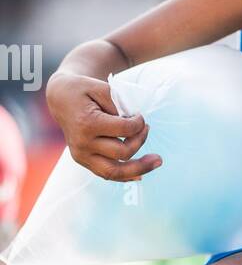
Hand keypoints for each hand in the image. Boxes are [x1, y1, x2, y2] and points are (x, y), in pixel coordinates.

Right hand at [46, 72, 161, 180]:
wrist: (61, 99)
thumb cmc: (84, 91)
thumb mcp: (102, 88)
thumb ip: (120, 105)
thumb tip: (136, 126)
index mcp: (87, 123)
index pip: (124, 130)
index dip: (139, 123)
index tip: (140, 116)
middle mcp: (83, 143)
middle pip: (122, 153)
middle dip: (141, 140)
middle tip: (147, 128)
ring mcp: (81, 155)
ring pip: (114, 172)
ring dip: (139, 168)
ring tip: (157, 161)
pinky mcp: (83, 160)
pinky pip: (106, 174)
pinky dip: (125, 176)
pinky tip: (141, 174)